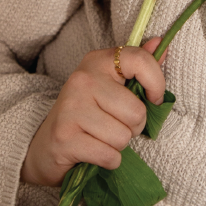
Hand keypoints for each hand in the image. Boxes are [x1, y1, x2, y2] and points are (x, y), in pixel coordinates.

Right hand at [20, 38, 167, 188]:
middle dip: (133, 127)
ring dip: (118, 145)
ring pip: (123, 137)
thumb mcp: (110, 85)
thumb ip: (137, 65)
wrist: (45, 146)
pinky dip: (108, 161)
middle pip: (136, 111)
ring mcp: (71, 109)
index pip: (139, 60)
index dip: (156, 83)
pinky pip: (109, 156)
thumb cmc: (86, 113)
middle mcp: (82, 80)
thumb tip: (161, 43)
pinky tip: (94, 152)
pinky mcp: (64, 138)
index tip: (154, 98)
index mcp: (97, 62)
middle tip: (116, 125)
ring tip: (102, 138)